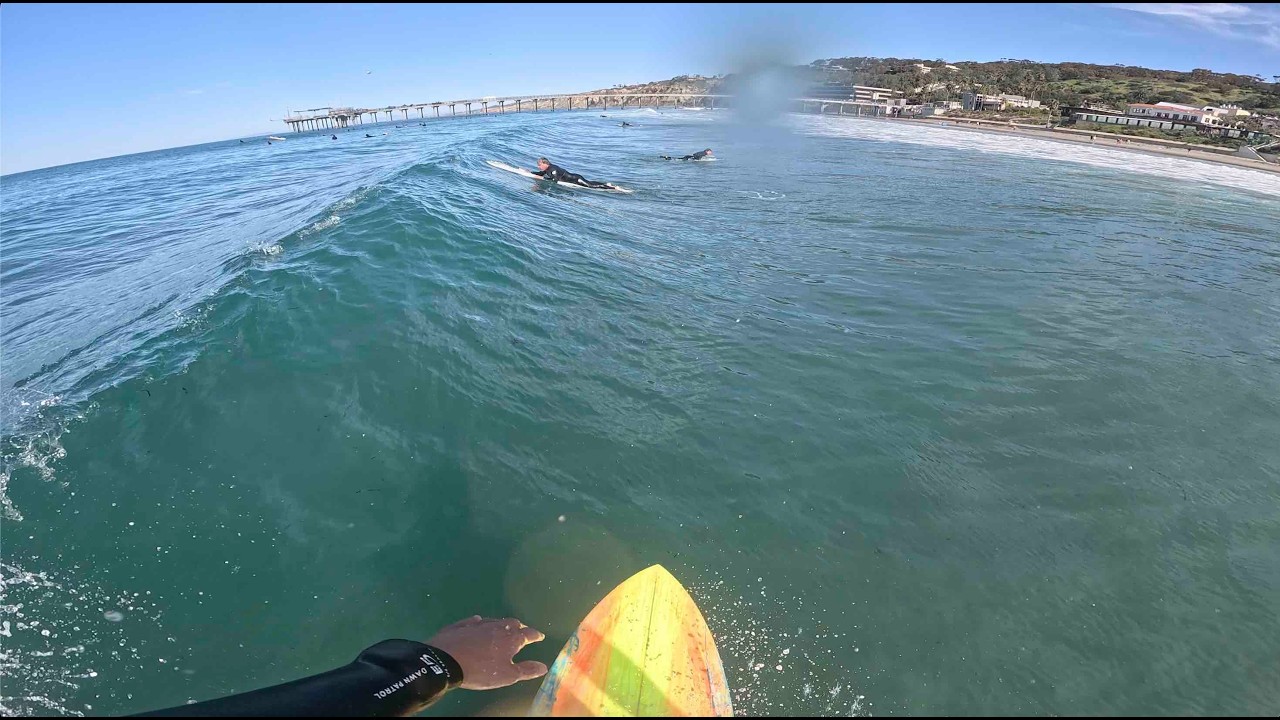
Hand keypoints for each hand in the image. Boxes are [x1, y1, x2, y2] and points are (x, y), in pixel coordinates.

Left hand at [427, 616, 547, 690]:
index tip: (539, 636)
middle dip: (519, 627)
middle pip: (512, 623)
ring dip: (501, 624)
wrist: (446, 661)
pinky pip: (475, 621)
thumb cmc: (480, 670)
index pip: (528, 634)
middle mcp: (497, 627)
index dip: (535, 635)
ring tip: (503, 629)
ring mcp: (478, 624)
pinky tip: (479, 622)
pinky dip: (480, 623)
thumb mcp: (507, 676)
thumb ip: (526, 670)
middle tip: (522, 632)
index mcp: (510, 639)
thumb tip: (544, 666)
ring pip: (494, 620)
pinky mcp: (462, 625)